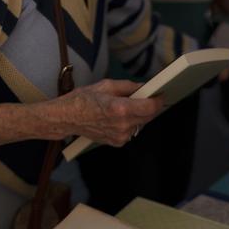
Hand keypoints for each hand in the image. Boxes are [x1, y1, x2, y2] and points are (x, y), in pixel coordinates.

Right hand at [47, 79, 163, 146]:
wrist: (67, 118)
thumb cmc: (83, 99)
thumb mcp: (106, 85)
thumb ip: (128, 86)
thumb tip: (145, 86)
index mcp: (120, 109)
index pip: (151, 107)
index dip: (158, 100)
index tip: (161, 94)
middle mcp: (123, 125)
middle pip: (148, 116)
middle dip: (150, 106)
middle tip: (149, 97)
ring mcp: (120, 136)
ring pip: (141, 124)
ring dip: (140, 115)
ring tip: (130, 106)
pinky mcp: (117, 142)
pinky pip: (132, 131)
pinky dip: (131, 123)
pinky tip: (121, 117)